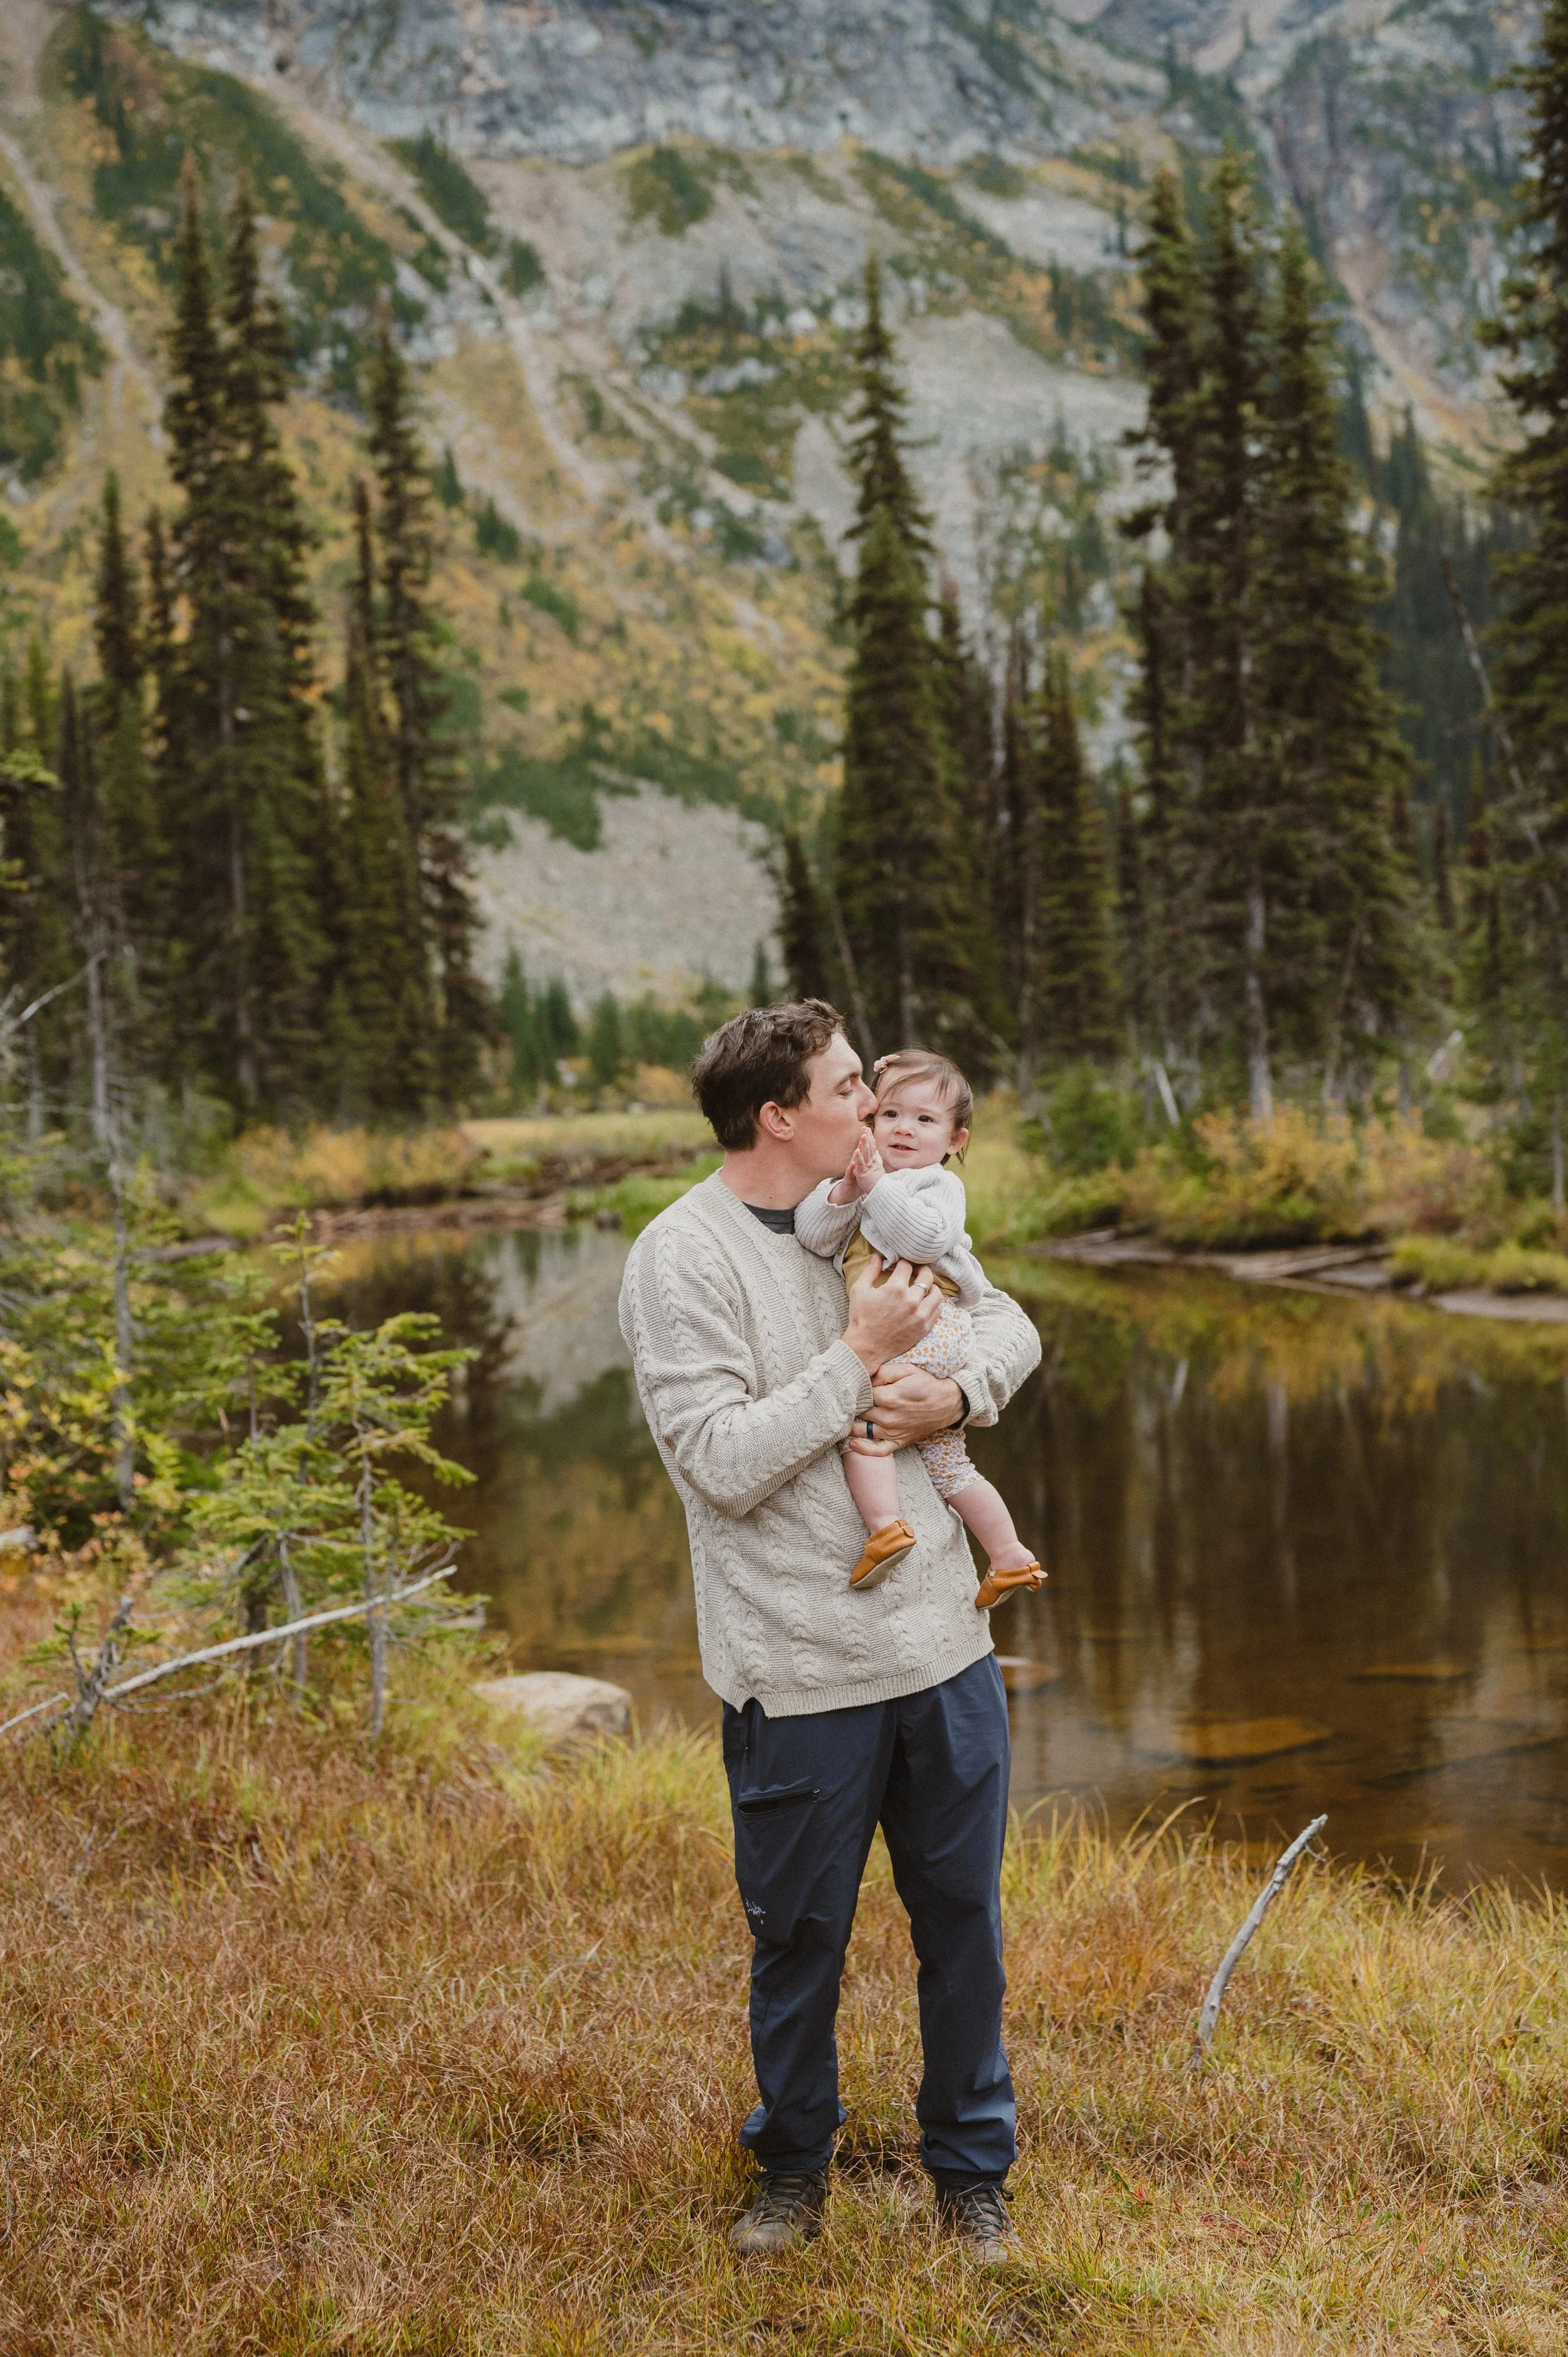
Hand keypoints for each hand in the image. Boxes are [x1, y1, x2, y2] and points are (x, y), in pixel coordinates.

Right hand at [828, 1128, 884, 1205]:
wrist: (848, 1192)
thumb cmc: (857, 1180)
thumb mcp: (864, 1169)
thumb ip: (867, 1160)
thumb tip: (874, 1151)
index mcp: (860, 1161)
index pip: (864, 1148)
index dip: (867, 1140)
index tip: (869, 1129)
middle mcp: (855, 1163)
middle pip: (859, 1150)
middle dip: (862, 1141)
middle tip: (864, 1130)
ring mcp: (851, 1170)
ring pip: (854, 1159)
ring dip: (857, 1152)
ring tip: (860, 1144)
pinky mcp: (848, 1178)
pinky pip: (849, 1172)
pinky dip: (851, 1167)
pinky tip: (853, 1163)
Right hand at [843, 1257, 942, 1374]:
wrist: (866, 1347)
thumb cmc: (860, 1318)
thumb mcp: (859, 1290)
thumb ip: (870, 1271)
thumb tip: (878, 1256)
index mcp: (895, 1289)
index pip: (907, 1266)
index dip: (903, 1263)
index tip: (900, 1266)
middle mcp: (911, 1300)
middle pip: (927, 1276)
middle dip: (922, 1269)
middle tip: (917, 1271)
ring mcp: (920, 1315)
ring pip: (937, 1293)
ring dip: (931, 1286)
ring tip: (925, 1286)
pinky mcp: (924, 1327)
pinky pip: (938, 1310)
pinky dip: (934, 1303)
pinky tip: (927, 1301)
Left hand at [848, 1364, 963, 1452]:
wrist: (946, 1403)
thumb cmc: (925, 1384)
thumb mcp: (906, 1369)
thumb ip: (883, 1372)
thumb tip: (865, 1378)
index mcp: (888, 1398)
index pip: (861, 1395)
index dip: (857, 1390)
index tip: (855, 1387)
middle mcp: (888, 1417)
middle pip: (858, 1412)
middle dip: (852, 1406)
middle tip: (845, 1402)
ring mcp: (892, 1432)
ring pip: (862, 1431)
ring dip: (851, 1426)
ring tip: (843, 1419)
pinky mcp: (898, 1442)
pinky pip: (877, 1451)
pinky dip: (863, 1450)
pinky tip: (852, 1444)